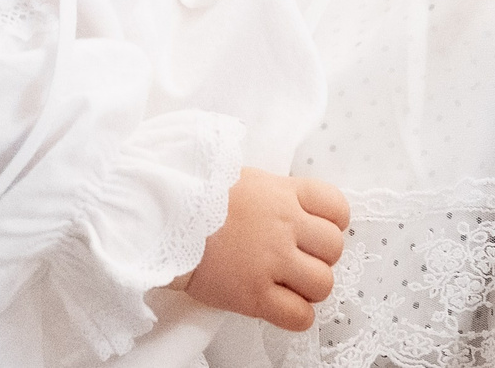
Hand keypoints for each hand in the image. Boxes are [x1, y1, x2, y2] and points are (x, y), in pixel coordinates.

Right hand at [179, 170, 349, 331]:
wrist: (158, 214)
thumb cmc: (193, 194)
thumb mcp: (242, 179)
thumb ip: (273, 193)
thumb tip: (292, 207)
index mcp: (281, 192)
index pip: (337, 206)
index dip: (331, 222)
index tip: (314, 230)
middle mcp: (283, 225)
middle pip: (334, 248)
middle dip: (319, 256)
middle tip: (295, 259)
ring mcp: (270, 260)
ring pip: (323, 283)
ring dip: (309, 287)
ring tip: (285, 284)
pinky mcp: (254, 294)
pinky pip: (299, 316)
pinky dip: (295, 315)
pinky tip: (278, 305)